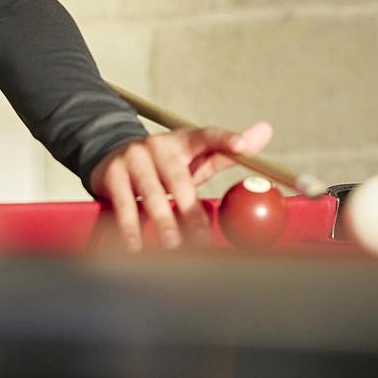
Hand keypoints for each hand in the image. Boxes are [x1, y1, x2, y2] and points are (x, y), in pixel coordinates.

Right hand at [88, 121, 273, 251]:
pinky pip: (124, 206)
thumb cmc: (164, 164)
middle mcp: (158, 146)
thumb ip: (227, 151)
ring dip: (162, 223)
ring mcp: (132, 159)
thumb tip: (267, 130)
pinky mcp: (110, 175)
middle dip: (191, 210)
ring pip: (151, 195)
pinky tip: (135, 246)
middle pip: (179, 179)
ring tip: (171, 247)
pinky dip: (130, 228)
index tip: (243, 146)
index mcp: (183, 140)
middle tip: (202, 239)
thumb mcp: (194, 156)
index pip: (208, 136)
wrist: (109, 154)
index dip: (226, 140)